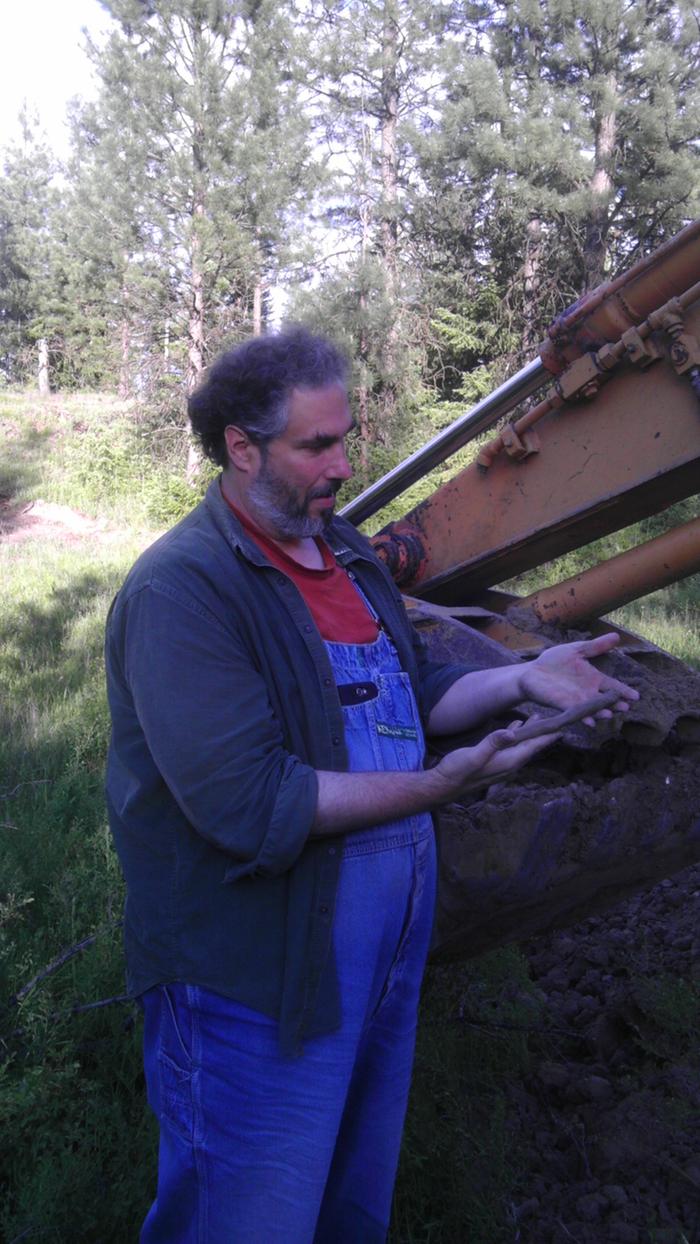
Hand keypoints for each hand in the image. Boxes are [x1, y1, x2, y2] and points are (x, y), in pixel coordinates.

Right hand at [435, 722, 560, 799]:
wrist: (443, 785)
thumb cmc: (457, 771)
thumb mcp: (474, 755)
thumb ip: (493, 743)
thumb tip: (511, 732)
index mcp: (509, 761)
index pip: (533, 746)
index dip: (548, 736)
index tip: (563, 726)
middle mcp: (509, 764)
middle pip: (531, 746)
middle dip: (542, 732)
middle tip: (556, 717)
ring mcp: (501, 764)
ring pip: (521, 746)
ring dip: (529, 732)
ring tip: (537, 718)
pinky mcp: (493, 762)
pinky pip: (510, 747)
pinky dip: (515, 736)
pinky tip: (514, 727)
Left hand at [518, 633, 638, 725]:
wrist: (531, 672)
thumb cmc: (553, 661)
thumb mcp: (576, 650)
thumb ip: (595, 646)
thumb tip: (616, 636)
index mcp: (593, 678)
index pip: (612, 686)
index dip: (624, 691)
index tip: (636, 696)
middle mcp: (588, 692)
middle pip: (605, 700)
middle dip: (615, 704)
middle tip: (626, 708)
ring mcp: (576, 700)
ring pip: (592, 708)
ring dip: (600, 713)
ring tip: (609, 714)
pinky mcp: (563, 704)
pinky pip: (575, 712)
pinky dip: (583, 718)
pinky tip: (590, 722)